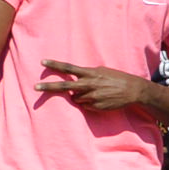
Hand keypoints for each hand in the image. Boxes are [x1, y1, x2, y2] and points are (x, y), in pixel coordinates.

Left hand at [36, 59, 151, 111]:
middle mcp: (89, 85)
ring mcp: (92, 97)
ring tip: (95, 92)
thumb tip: (75, 82)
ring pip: (76, 98)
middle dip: (48, 87)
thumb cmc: (116, 78)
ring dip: (80, 96)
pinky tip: (100, 99)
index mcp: (90, 73)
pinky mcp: (96, 107)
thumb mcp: (101, 71)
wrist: (133, 90)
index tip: (42, 62)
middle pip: (64, 87)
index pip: (69, 68)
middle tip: (35, 87)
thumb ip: (87, 75)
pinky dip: (89, 103)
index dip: (55, 65)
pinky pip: (85, 106)